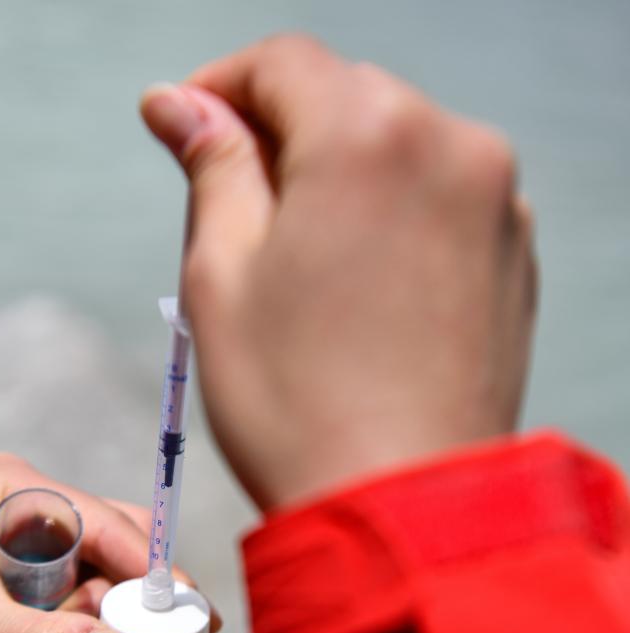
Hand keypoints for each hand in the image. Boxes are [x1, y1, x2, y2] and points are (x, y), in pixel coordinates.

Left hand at [0, 452, 217, 632]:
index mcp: (12, 491)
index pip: (99, 520)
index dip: (146, 565)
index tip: (185, 610)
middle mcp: (32, 509)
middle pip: (118, 542)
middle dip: (143, 594)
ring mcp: (40, 547)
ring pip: (112, 575)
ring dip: (126, 617)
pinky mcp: (43, 584)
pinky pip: (95, 601)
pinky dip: (109, 630)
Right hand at [141, 35, 536, 510]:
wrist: (401, 509)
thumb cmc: (296, 407)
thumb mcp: (221, 277)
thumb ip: (212, 168)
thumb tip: (179, 105)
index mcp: (369, 135)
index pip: (283, 63)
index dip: (221, 87)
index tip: (183, 125)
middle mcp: (451, 147)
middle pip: (345, 99)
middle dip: (280, 137)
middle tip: (231, 210)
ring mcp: (496, 204)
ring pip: (396, 150)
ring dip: (338, 179)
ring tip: (297, 268)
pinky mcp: (513, 257)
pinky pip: (440, 201)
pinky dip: (392, 217)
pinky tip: (358, 288)